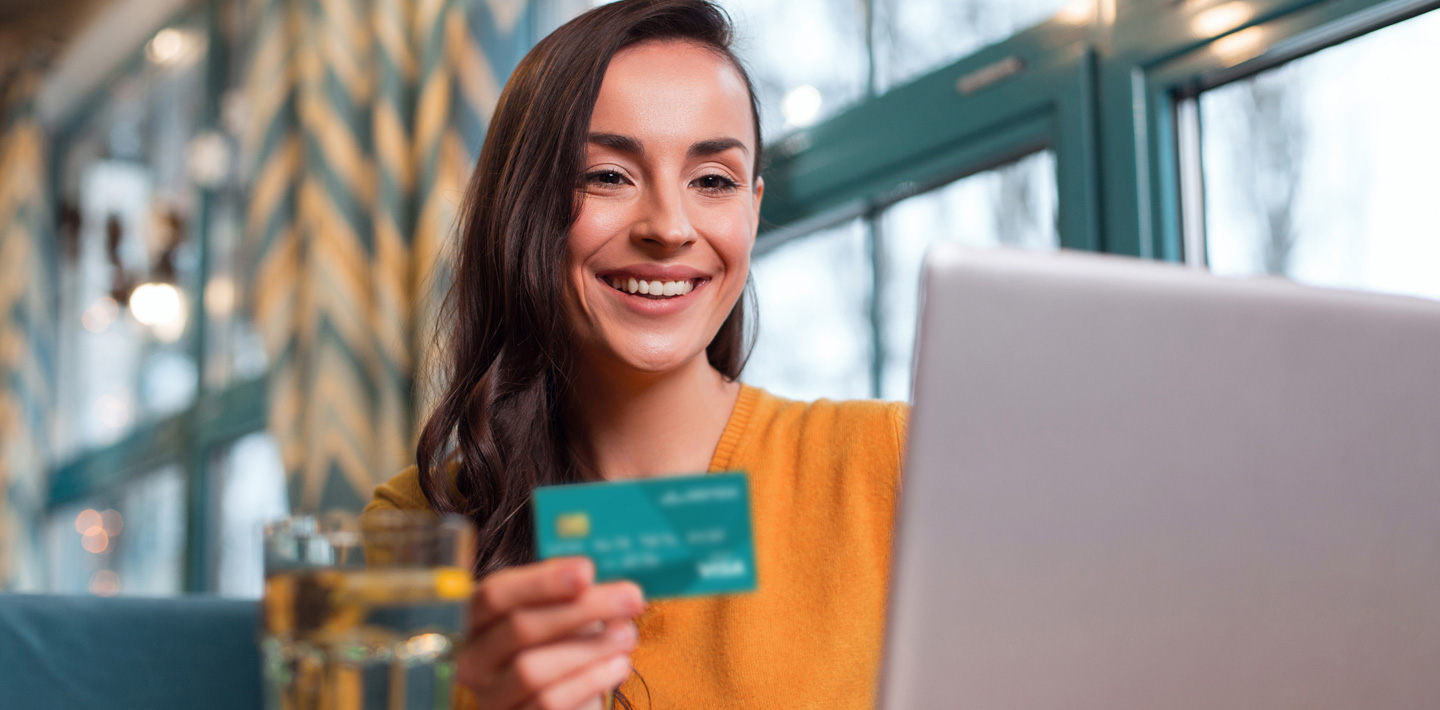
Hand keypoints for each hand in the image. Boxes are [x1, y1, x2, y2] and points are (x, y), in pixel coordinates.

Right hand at [457, 557, 643, 709]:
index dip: (541, 581)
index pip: (494, 595)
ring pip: (531, 669)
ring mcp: (491, 697)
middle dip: (581, 609)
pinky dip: (590, 680)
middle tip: (630, 598)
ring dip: (589, 648)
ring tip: (628, 635)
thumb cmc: (561, 648)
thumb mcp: (562, 616)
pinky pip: (550, 702)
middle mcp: (473, 660)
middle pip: (519, 628)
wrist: (567, 701)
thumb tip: (589, 578)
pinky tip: (619, 664)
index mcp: (476, 621)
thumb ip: (571, 594)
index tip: (587, 571)